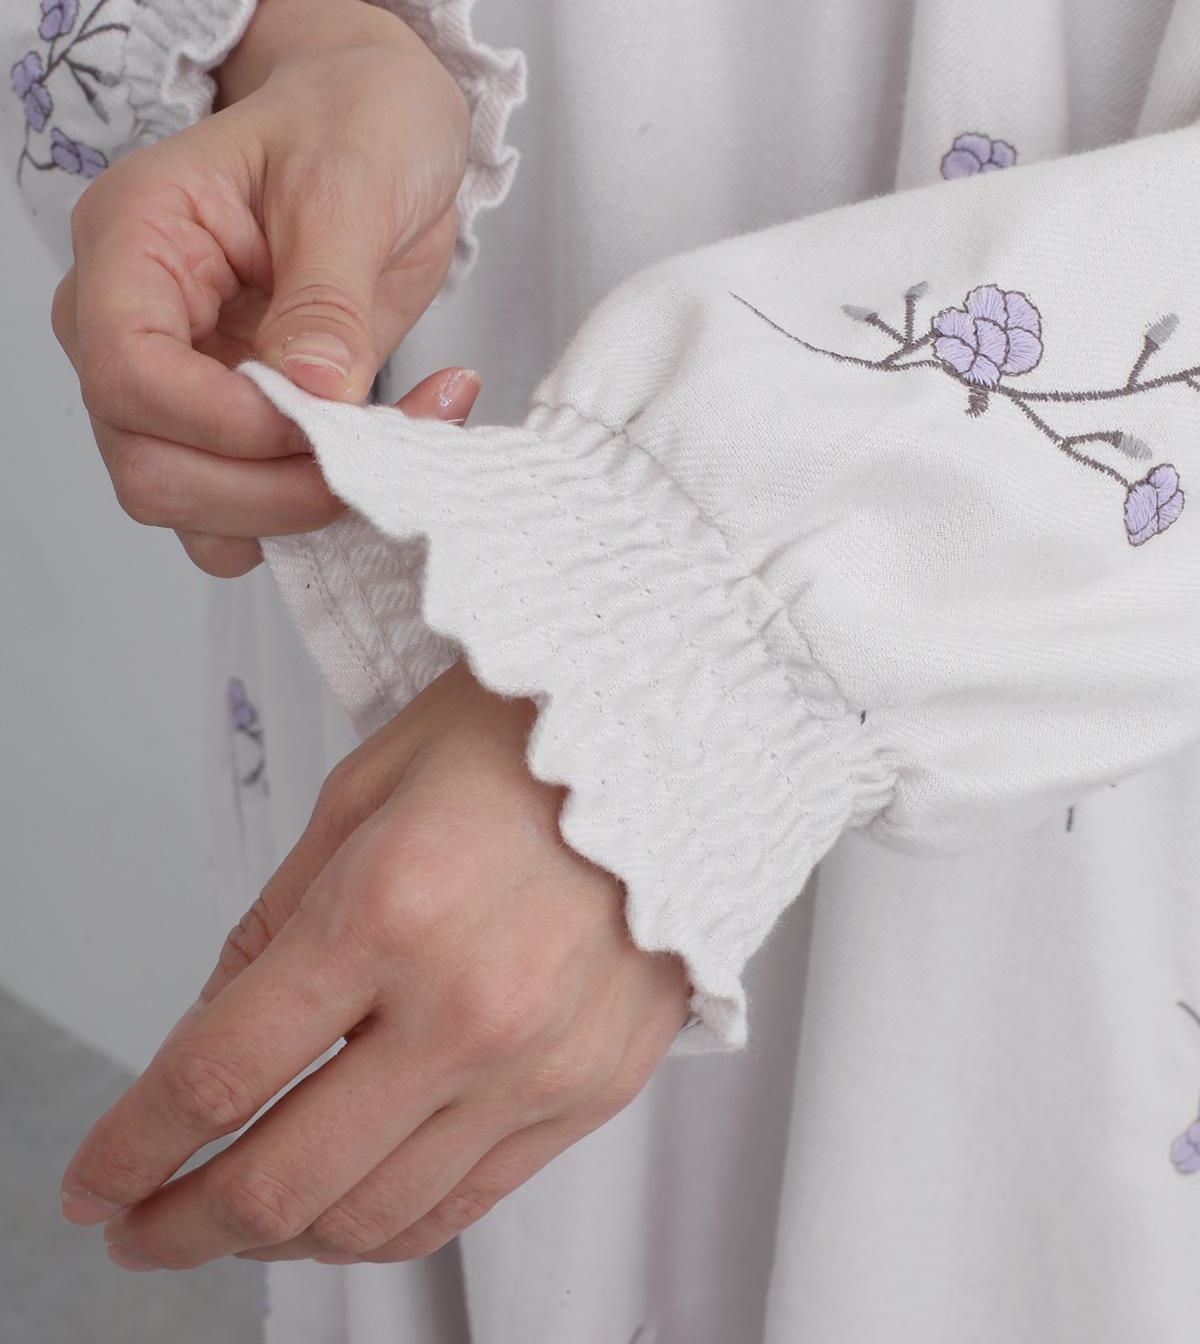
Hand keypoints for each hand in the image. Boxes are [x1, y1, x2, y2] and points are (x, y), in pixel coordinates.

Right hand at [50, 0, 470, 577]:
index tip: (329, 415)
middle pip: (151, 469)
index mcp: (135, 242)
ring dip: (301, 511)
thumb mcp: (350, 181)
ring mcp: (179, 385)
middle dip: (274, 487)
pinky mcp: (233, 426)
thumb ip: (328, 296)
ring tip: (400, 444)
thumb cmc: (351, 120)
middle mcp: (133, 323)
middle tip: (382, 448)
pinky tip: (382, 455)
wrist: (378, 126)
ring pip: (194, 510)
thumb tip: (314, 394)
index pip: (128, 373)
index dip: (228, 423)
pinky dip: (313, 515)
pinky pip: (246, 514)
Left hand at [60, 664, 692, 1268]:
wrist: (680, 737)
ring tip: (232, 1223)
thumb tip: (214, 1030)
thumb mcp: (365, 788)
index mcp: (389, 907)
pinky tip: (343, 1209)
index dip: (131, 1145)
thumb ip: (277, 921)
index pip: (219, 1072)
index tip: (95, 1179)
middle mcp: (467, 1007)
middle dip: (183, 1221)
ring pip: (376, 1216)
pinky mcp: (594, 1089)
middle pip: (284, 1177)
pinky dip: (386, 1226)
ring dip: (280, 1237)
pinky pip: (470, 1201)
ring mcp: (540, 1063)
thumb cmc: (524, 737)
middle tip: (139, 1227)